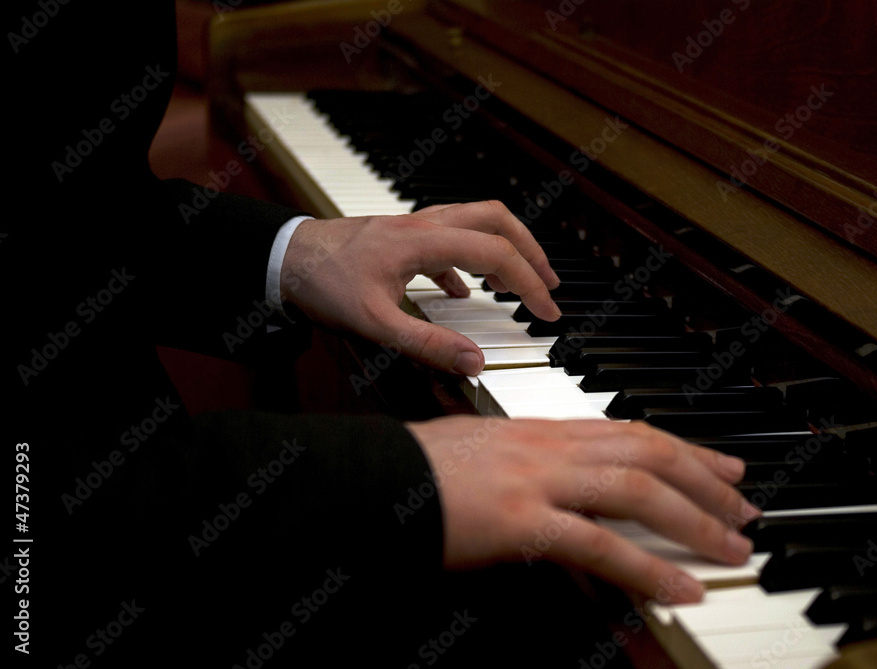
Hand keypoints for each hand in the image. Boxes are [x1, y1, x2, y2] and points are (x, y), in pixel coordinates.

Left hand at [280, 201, 560, 374]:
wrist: (282, 256)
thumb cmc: (321, 283)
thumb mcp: (373, 323)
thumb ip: (426, 345)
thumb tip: (474, 362)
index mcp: (424, 241)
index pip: (497, 254)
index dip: (530, 283)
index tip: (547, 313)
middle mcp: (424, 223)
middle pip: (497, 220)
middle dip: (531, 251)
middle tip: (549, 285)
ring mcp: (413, 224)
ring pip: (476, 221)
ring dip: (504, 248)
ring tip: (518, 283)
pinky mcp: (401, 235)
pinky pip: (450, 236)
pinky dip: (470, 260)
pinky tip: (463, 291)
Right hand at [406, 416, 761, 603]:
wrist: (374, 476)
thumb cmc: (419, 469)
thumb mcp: (485, 453)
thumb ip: (530, 465)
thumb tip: (566, 489)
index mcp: (541, 429)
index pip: (630, 430)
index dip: (684, 448)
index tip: (721, 465)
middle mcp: (550, 445)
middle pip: (649, 452)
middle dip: (707, 479)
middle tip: (746, 504)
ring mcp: (538, 479)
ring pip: (638, 489)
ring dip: (696, 520)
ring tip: (734, 547)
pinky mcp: (522, 520)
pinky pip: (600, 545)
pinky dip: (647, 568)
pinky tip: (679, 587)